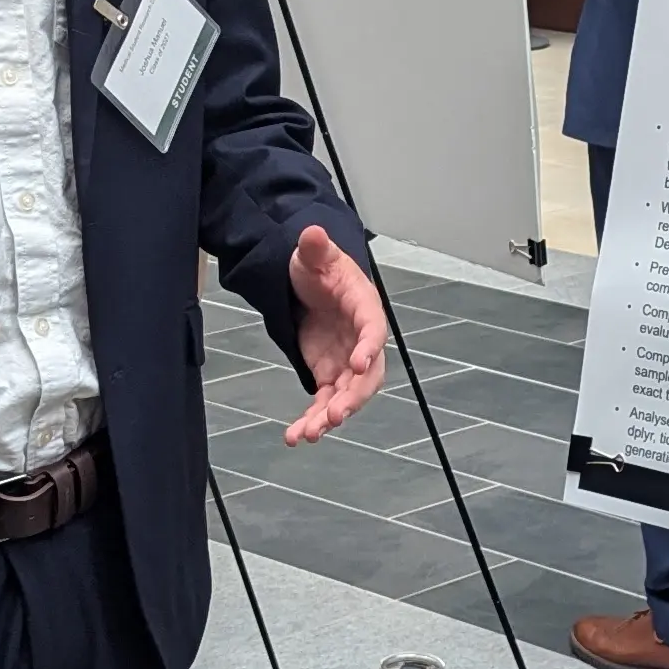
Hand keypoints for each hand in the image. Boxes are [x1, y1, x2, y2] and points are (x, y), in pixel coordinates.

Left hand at [283, 223, 385, 444]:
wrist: (311, 284)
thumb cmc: (320, 268)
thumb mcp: (314, 255)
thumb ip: (314, 247)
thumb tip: (311, 233)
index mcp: (364, 307)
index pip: (373, 328)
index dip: (368, 346)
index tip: (359, 362)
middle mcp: (361, 341)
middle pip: (366, 375)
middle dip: (352, 398)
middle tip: (335, 415)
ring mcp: (346, 361)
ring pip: (346, 396)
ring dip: (329, 417)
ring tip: (308, 434)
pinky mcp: (329, 375)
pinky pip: (325, 403)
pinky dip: (313, 420)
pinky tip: (296, 436)